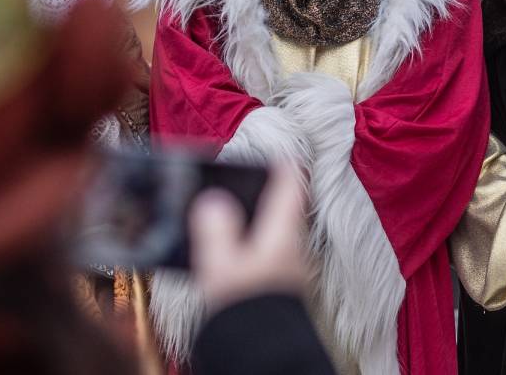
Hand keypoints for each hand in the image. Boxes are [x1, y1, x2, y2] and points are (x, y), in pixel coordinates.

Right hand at [189, 162, 307, 314]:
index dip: (284, 166)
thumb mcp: (222, 266)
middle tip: (245, 183)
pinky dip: (251, 247)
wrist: (262, 355)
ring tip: (229, 216)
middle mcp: (292, 250)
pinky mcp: (278, 290)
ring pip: (273, 235)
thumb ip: (216, 230)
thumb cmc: (245, 311)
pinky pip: (265, 257)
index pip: (291, 188)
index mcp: (282, 235)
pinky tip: (230, 255)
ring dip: (255, 224)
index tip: (278, 152)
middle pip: (281, 211)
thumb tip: (213, 201)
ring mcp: (288, 271)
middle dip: (263, 197)